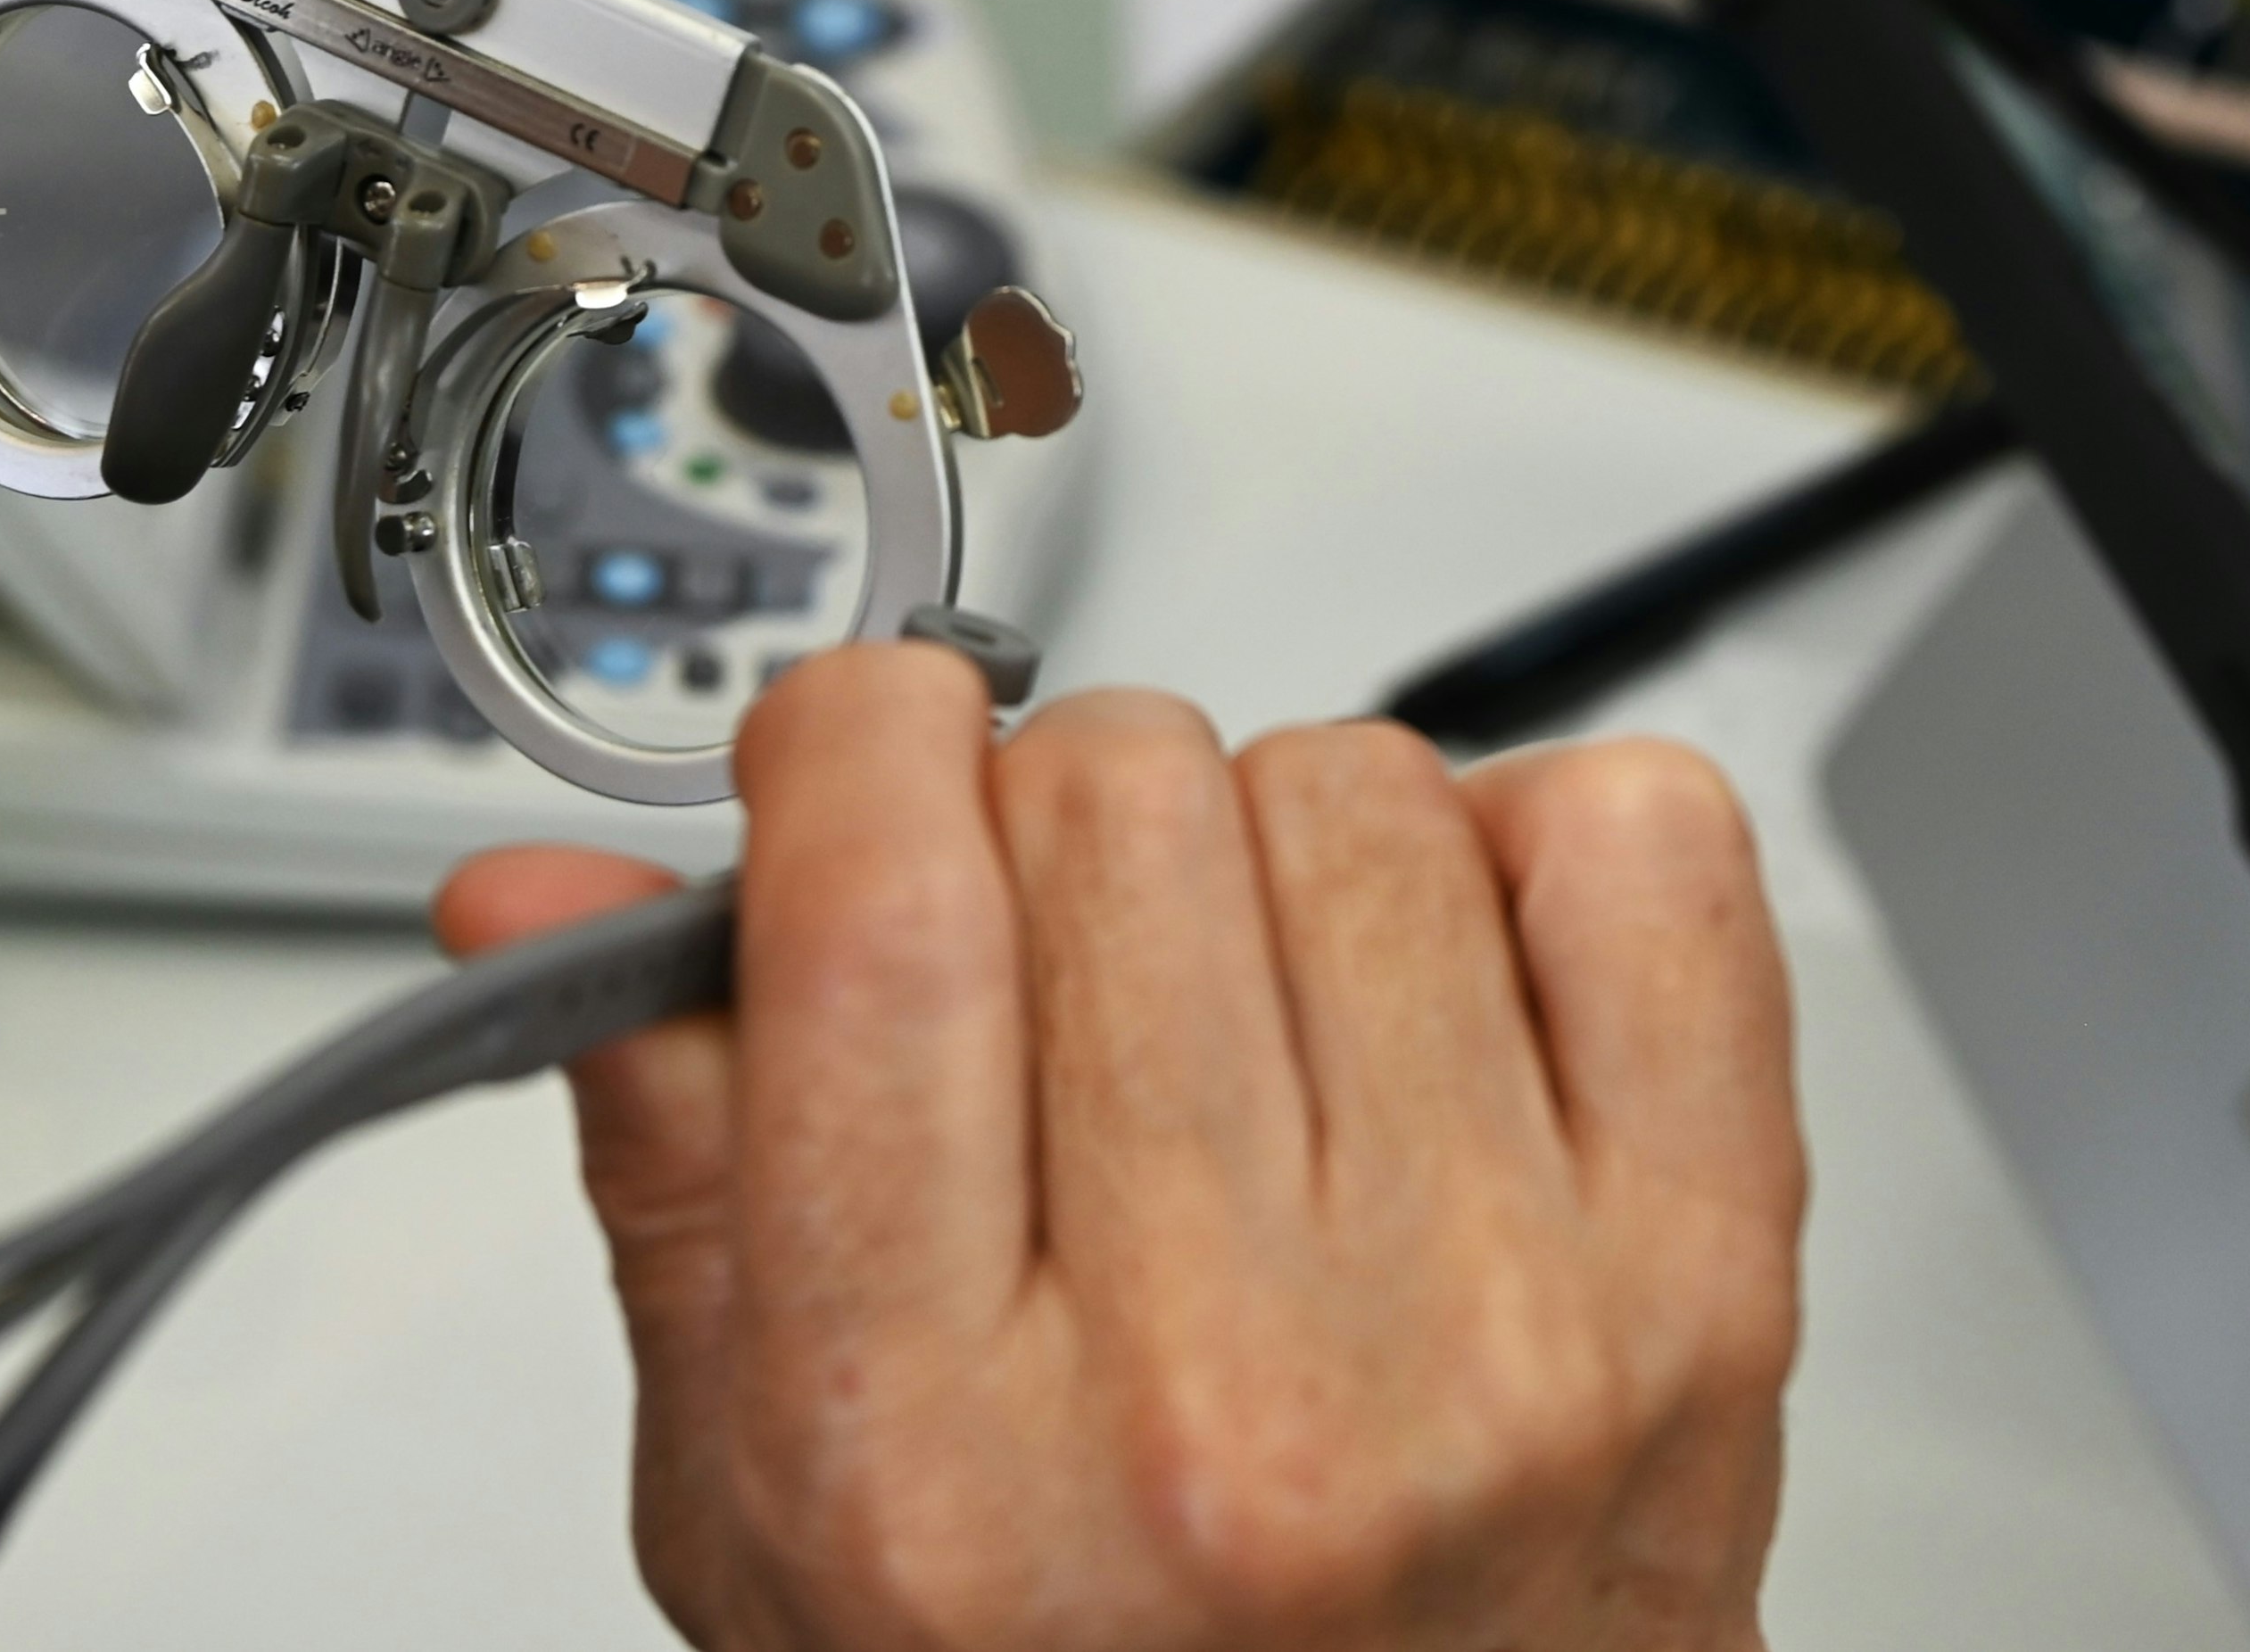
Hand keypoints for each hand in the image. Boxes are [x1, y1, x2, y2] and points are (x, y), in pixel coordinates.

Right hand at [437, 648, 1800, 1651]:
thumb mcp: (763, 1502)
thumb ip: (670, 1159)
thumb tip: (543, 887)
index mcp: (930, 1446)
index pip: (880, 909)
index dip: (850, 746)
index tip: (855, 762)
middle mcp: (1225, 1390)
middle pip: (1113, 797)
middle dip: (1044, 818)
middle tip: (1049, 964)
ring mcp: (1497, 1328)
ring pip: (1352, 787)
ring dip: (1269, 850)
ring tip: (1245, 1030)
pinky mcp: (1706, 1282)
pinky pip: (1638, 844)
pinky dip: (1529, 850)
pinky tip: (1441, 999)